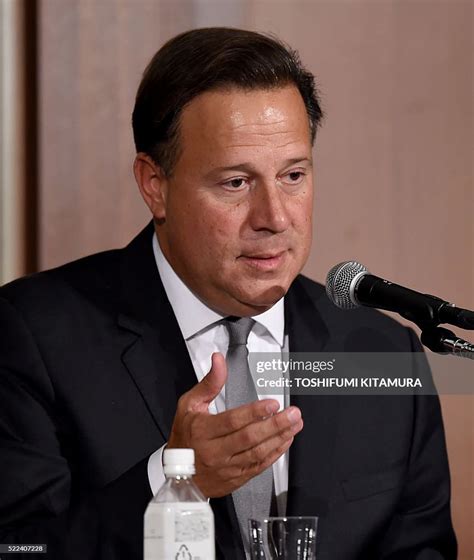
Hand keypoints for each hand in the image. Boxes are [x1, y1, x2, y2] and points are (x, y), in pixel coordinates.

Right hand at [167, 352, 302, 497]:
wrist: (179, 476)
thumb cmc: (185, 436)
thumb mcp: (190, 405)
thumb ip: (209, 382)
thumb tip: (218, 361)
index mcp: (203, 431)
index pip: (232, 421)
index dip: (254, 412)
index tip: (272, 404)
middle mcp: (215, 451)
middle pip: (249, 438)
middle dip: (275, 425)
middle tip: (292, 413)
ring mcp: (227, 467)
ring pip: (257, 453)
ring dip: (280, 438)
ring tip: (294, 424)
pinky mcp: (236, 478)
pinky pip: (259, 466)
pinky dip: (275, 453)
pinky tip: (285, 440)